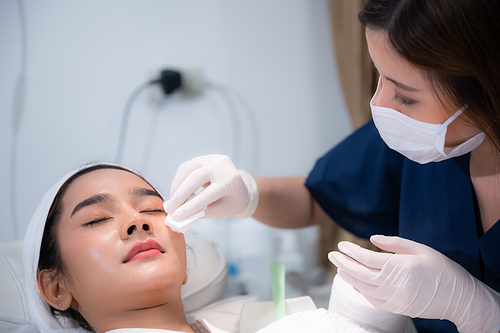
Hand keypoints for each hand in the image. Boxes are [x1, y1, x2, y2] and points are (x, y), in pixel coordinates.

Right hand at [165, 154, 257, 219]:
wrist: (239, 188)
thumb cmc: (232, 201)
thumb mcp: (221, 211)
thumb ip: (203, 212)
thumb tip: (182, 215)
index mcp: (231, 181)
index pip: (207, 193)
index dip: (191, 205)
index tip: (177, 216)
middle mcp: (222, 166)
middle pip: (195, 177)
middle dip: (180, 194)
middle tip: (170, 209)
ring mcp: (212, 159)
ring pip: (187, 169)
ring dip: (176, 186)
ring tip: (172, 202)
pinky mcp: (203, 158)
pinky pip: (186, 168)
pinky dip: (179, 181)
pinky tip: (176, 193)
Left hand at [328, 235, 499, 331]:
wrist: (459, 298)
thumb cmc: (442, 269)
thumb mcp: (421, 249)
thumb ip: (394, 243)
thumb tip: (372, 238)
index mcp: (399, 266)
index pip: (366, 258)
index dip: (351, 251)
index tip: (341, 245)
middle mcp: (393, 284)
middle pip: (360, 274)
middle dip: (343, 263)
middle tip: (332, 255)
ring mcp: (394, 298)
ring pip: (363, 288)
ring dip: (349, 277)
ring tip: (339, 267)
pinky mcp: (396, 308)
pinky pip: (372, 300)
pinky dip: (360, 290)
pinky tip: (355, 282)